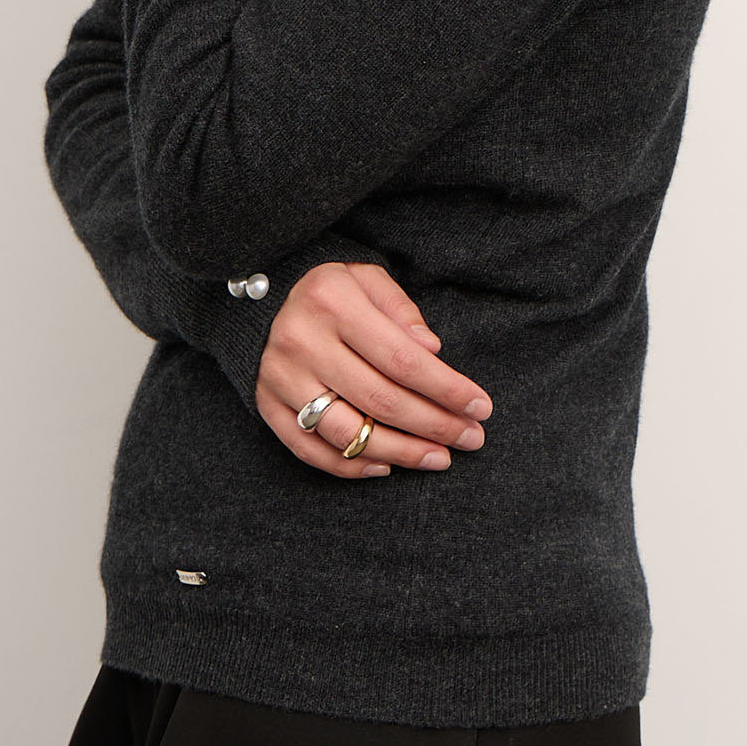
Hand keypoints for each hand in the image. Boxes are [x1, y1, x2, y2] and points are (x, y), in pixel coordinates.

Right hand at [254, 260, 493, 480]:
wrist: (265, 301)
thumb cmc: (333, 292)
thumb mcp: (368, 279)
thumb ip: (401, 309)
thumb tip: (432, 352)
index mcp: (332, 301)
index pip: (401, 358)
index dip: (446, 389)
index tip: (480, 406)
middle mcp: (301, 341)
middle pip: (380, 400)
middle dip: (434, 425)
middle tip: (471, 438)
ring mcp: (281, 377)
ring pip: (348, 433)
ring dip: (401, 453)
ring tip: (438, 457)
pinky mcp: (267, 405)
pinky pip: (311, 450)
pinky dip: (351, 465)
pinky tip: (387, 466)